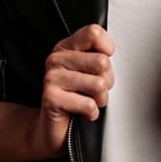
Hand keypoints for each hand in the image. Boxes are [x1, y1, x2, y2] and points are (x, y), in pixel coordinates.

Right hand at [34, 23, 114, 157]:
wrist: (54, 129)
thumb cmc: (77, 98)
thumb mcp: (91, 71)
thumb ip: (100, 55)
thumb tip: (108, 52)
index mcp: (67, 47)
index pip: (94, 32)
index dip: (107, 49)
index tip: (103, 64)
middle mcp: (56, 59)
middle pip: (102, 61)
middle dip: (107, 81)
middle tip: (95, 89)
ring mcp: (52, 77)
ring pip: (98, 84)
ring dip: (100, 99)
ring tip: (89, 101)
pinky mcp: (51, 98)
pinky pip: (89, 104)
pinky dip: (91, 113)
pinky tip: (82, 113)